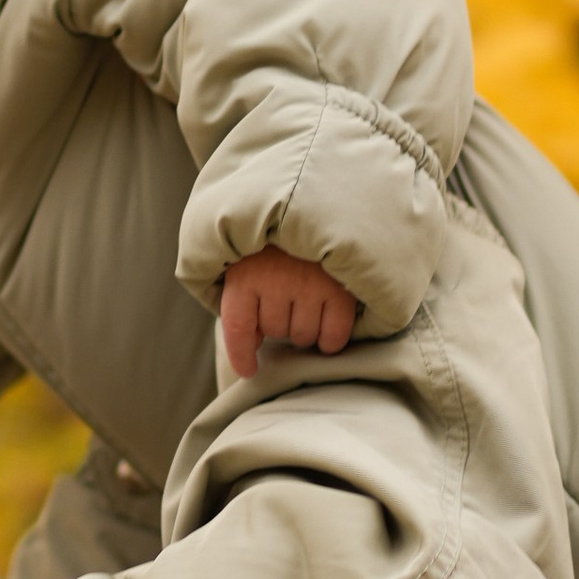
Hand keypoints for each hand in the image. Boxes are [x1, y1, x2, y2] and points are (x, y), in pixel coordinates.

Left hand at [218, 249, 361, 382]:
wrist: (314, 208)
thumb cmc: (277, 244)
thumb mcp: (247, 263)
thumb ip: (243, 302)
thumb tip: (253, 346)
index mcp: (245, 274)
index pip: (238, 327)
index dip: (241, 356)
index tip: (249, 370)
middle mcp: (277, 280)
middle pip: (274, 332)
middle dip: (278, 324)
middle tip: (286, 300)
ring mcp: (311, 284)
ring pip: (303, 336)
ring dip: (303, 328)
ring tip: (306, 304)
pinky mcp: (341, 288)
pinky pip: (334, 335)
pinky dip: (330, 339)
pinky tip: (326, 326)